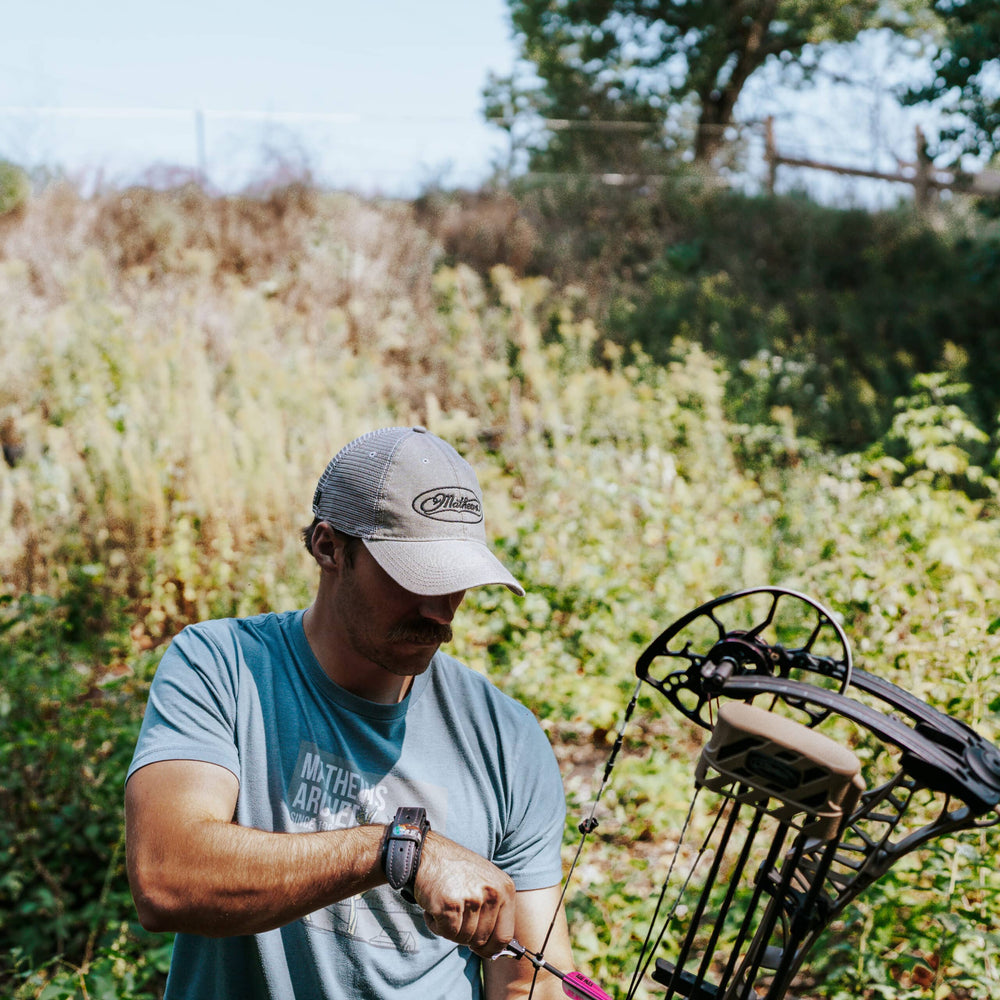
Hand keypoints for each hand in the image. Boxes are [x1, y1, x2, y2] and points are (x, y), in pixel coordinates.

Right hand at [412, 832, 515, 956]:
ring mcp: (472, 898)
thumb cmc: (455, 870)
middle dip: (466, 934)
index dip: (491, 948)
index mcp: (505, 888)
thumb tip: (496, 949)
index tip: (481, 948)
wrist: (427, 852)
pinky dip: (436, 925)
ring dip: (450, 928)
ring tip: (445, 904)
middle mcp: (492, 893)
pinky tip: (434, 906)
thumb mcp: (485, 882)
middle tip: (455, 915)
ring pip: (463, 938)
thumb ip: (494, 911)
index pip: (504, 935)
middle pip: (482, 939)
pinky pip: (446, 933)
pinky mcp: (450, 905)